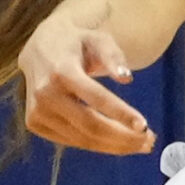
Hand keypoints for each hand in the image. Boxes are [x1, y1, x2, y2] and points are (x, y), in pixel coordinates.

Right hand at [18, 2, 152, 155]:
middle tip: (149, 141)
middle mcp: (46, 95)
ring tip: (141, 144)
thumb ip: (113, 56)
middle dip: (122, 137)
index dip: (121, 113)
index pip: (95, 97)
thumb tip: (127, 78)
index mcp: (62, 71)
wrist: (39, 49)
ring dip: (114, 146)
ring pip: (82, 138)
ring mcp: (37, 113)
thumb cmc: (76, 43)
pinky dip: (97, 145)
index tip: (144, 126)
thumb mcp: (98, 39)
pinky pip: (71, 141)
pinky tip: (118, 143)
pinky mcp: (35, 125)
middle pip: (89, 125)